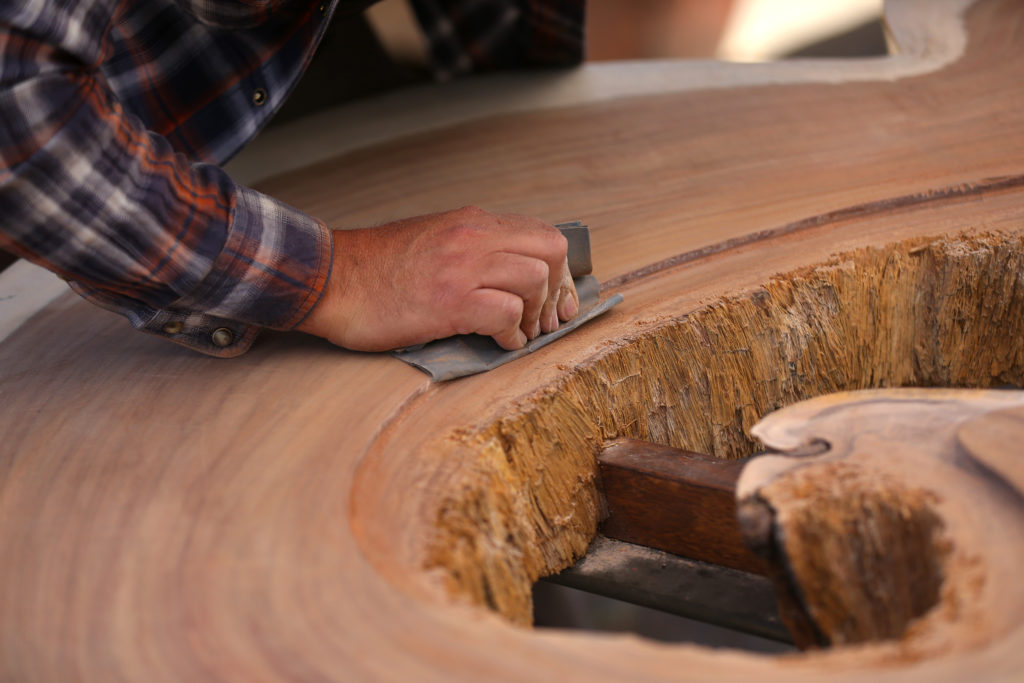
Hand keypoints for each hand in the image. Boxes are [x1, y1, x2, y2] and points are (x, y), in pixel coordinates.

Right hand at [297, 206, 579, 350]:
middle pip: (551, 252)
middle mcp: (472, 237)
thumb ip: (471, 249)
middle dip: (557, 291)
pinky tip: (501, 343)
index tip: (558, 300)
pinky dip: (512, 335)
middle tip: (545, 320)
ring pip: (535, 279)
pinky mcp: (449, 302)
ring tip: (519, 333)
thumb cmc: (375, 269)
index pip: (543, 234)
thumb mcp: (432, 240)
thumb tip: (509, 275)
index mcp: (471, 222)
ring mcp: (462, 267)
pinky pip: (506, 314)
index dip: (561, 271)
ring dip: (535, 314)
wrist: (329, 279)